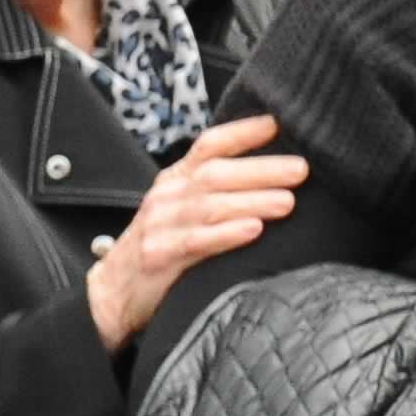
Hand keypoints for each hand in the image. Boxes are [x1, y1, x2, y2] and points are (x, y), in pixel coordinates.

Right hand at [85, 115, 306, 349]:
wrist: (114, 291)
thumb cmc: (164, 244)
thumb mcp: (186, 208)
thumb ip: (221, 189)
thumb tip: (282, 173)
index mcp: (178, 178)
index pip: (210, 145)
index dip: (243, 132)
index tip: (278, 124)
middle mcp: (168, 195)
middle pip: (216, 174)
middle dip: (262, 170)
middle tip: (301, 169)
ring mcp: (160, 225)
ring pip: (210, 206)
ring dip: (252, 201)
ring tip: (287, 201)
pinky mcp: (157, 256)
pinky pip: (195, 242)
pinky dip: (226, 235)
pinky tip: (253, 230)